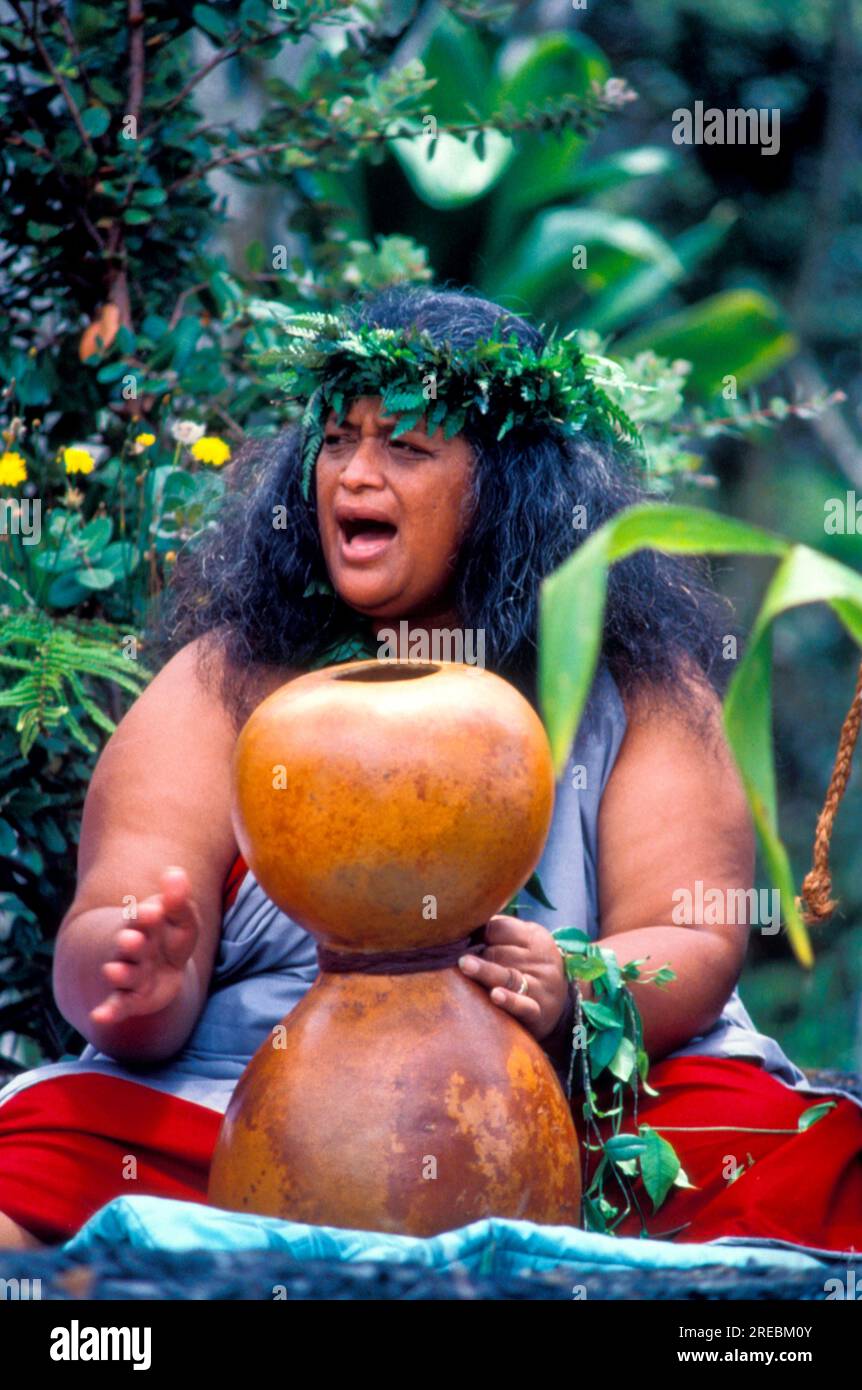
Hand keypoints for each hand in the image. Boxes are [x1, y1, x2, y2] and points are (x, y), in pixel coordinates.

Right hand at [89, 867, 200, 1026]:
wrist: (158, 965)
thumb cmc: (170, 935)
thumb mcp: (181, 918)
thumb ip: (178, 900)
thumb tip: (175, 872)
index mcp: (143, 925)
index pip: (141, 918)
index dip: (146, 916)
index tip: (153, 911)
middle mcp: (132, 950)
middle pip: (130, 946)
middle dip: (131, 943)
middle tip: (131, 939)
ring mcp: (131, 974)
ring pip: (124, 974)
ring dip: (120, 973)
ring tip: (113, 971)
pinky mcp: (131, 999)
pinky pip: (118, 1005)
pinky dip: (108, 1011)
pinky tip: (98, 1016)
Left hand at [458, 914, 567, 1040]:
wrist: (561, 1004)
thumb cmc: (529, 966)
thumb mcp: (524, 942)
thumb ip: (498, 930)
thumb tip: (463, 924)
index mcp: (536, 937)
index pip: (501, 929)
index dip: (478, 933)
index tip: (461, 940)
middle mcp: (541, 960)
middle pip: (500, 953)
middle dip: (478, 955)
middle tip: (459, 961)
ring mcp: (541, 987)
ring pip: (508, 976)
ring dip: (485, 971)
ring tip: (464, 964)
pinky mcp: (539, 1012)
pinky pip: (524, 1006)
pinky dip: (510, 1001)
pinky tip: (495, 995)